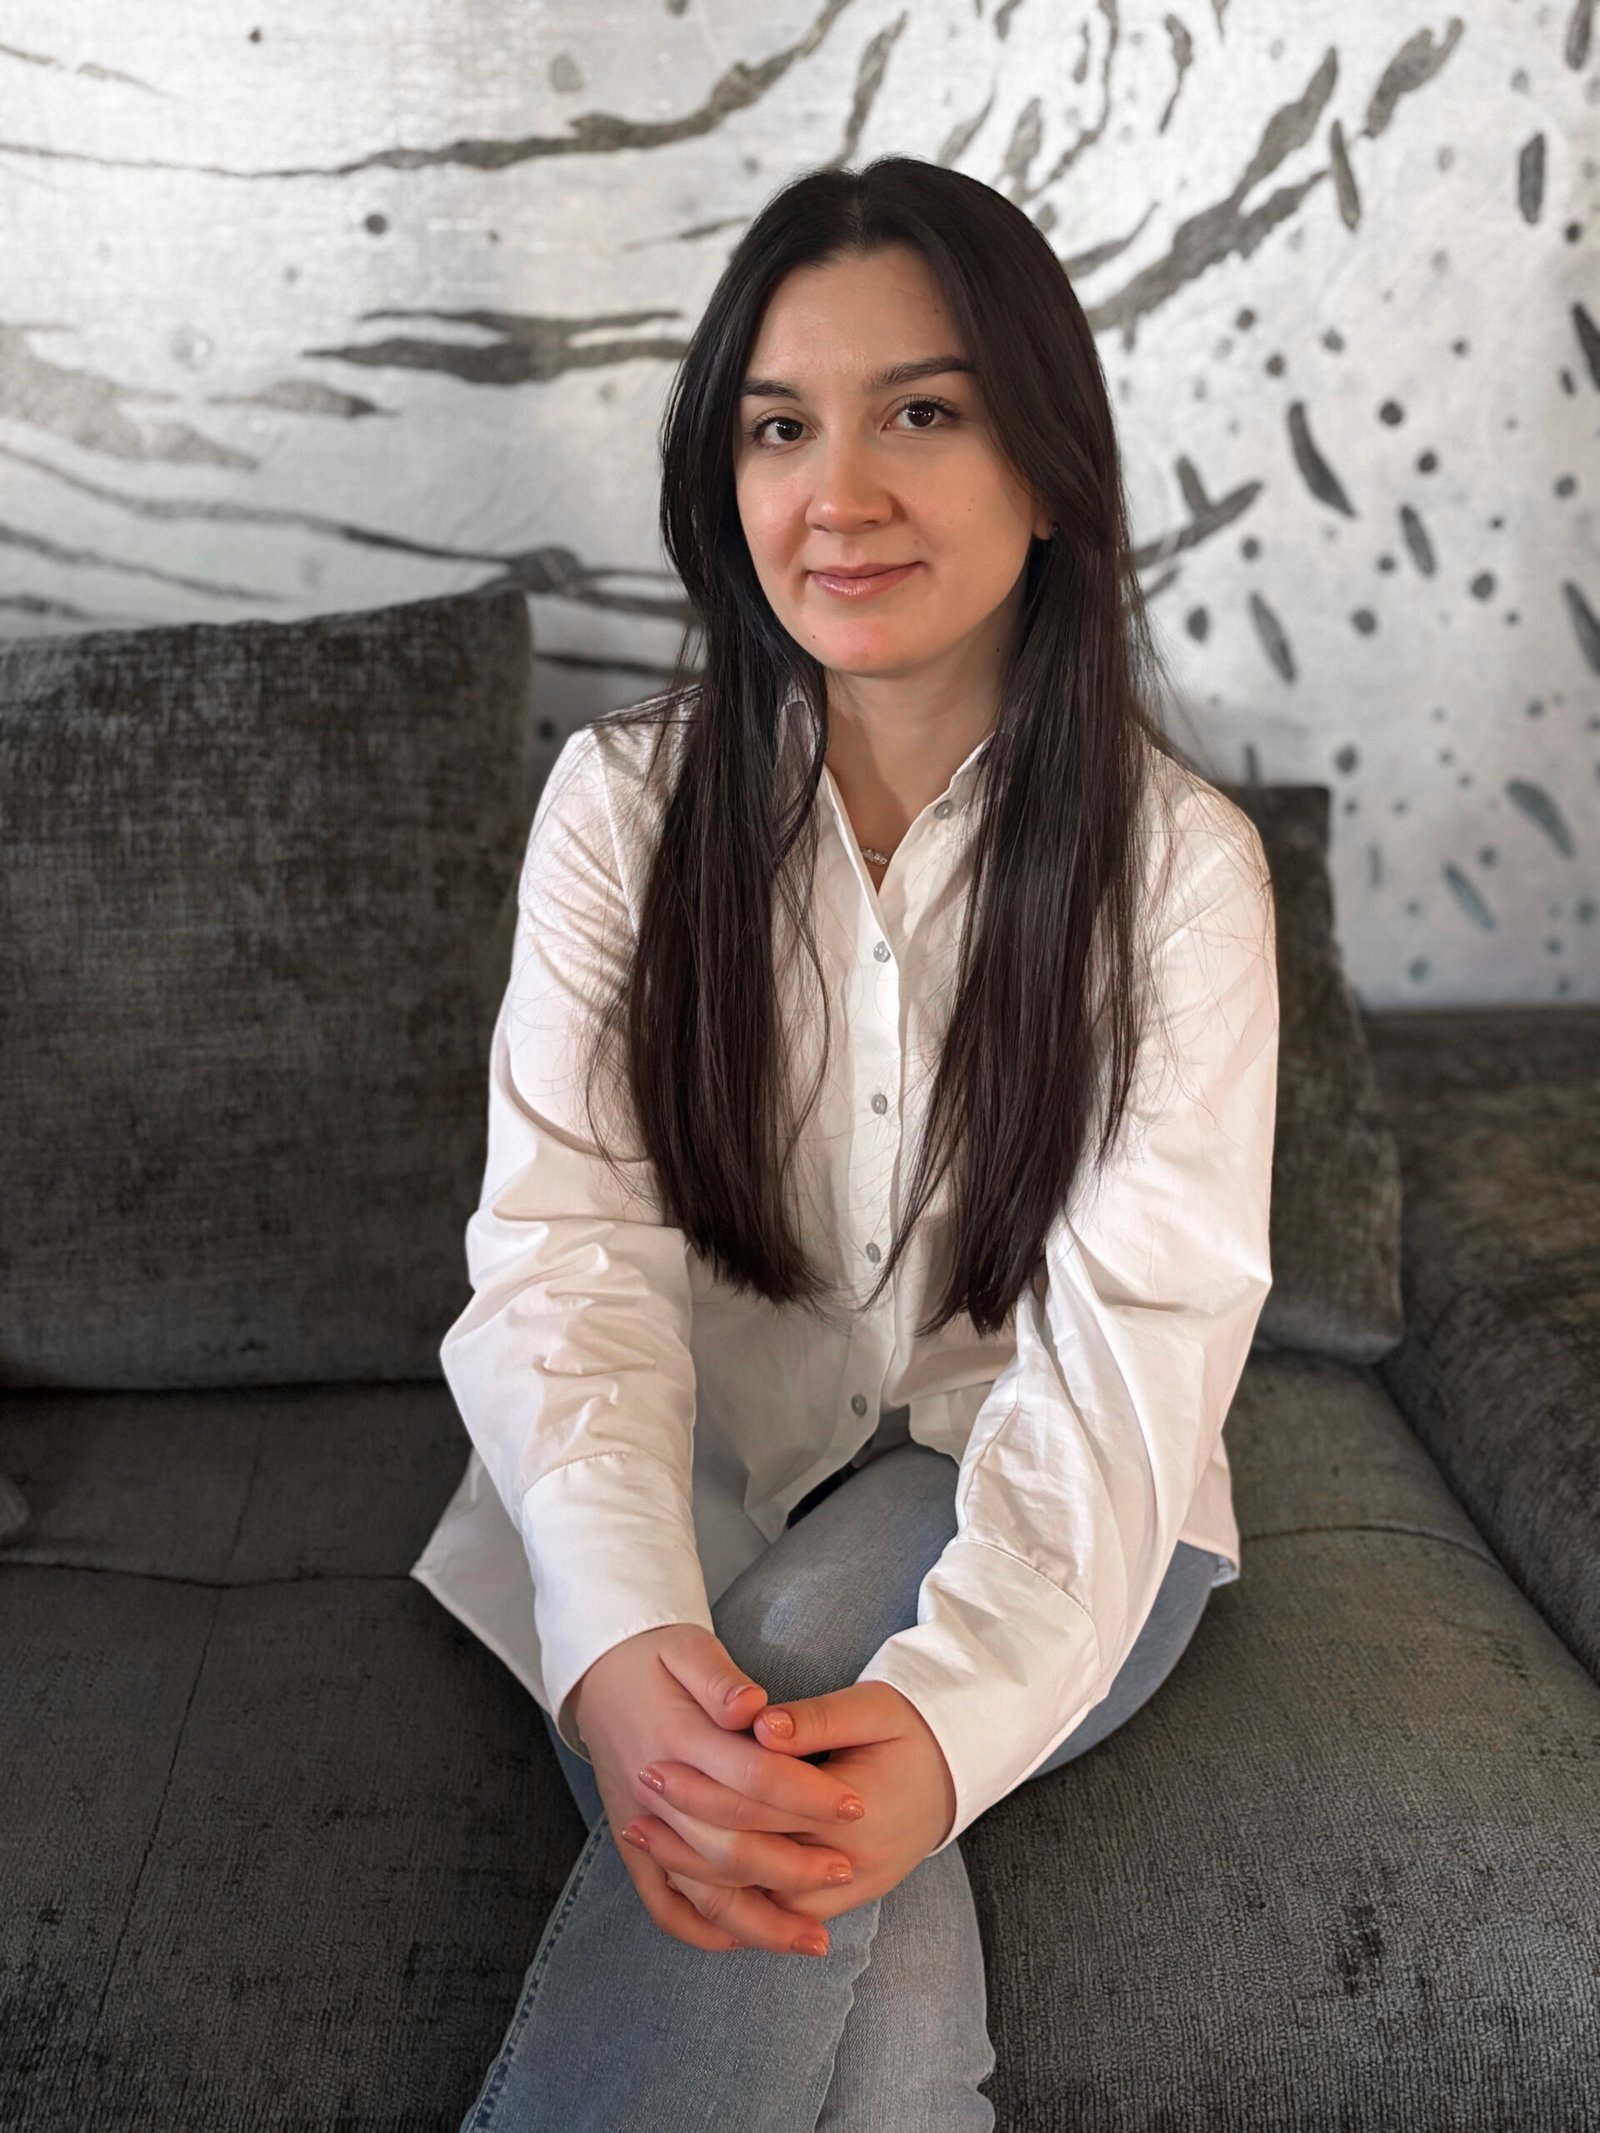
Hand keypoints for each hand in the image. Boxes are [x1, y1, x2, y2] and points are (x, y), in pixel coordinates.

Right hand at [565, 1623, 871, 1958]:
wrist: (597, 1674)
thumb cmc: (654, 1656)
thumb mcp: (688, 1646)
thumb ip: (721, 1680)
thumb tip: (756, 1708)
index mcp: (677, 1737)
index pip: (751, 1778)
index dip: (807, 1794)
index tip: (855, 1804)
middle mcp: (657, 1793)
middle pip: (732, 1847)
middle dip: (795, 1867)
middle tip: (847, 1869)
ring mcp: (640, 1826)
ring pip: (702, 1891)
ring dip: (759, 1921)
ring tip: (814, 1938)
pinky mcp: (632, 1844)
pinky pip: (663, 1904)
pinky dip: (704, 1932)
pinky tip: (747, 1942)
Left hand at [626, 1681, 956, 1932]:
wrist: (955, 1775)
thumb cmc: (910, 1731)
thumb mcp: (873, 1708)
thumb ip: (815, 1719)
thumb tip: (758, 1726)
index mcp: (851, 1813)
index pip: (761, 1807)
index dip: (703, 1789)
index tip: (658, 1765)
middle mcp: (847, 1865)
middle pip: (749, 1860)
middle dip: (685, 1836)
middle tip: (635, 1808)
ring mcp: (845, 1892)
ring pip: (757, 1902)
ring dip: (698, 1877)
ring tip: (646, 1841)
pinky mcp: (839, 1901)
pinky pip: (776, 1915)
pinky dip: (730, 1904)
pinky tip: (689, 1880)